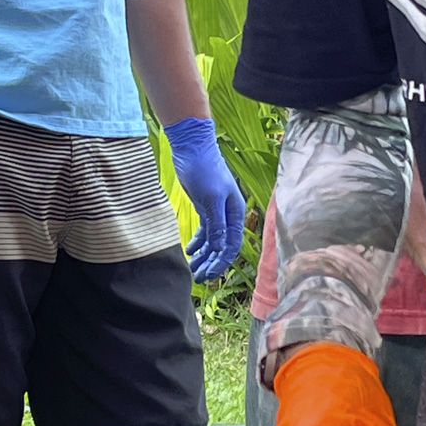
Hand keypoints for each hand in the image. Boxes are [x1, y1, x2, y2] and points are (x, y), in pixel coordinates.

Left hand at [164, 117, 244, 280]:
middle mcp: (228, 214)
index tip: (209, 275)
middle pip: (223, 245)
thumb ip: (217, 224)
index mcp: (235, 212)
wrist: (192, 147)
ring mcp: (216, 210)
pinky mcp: (204, 206)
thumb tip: (222, 248)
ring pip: (212, 240)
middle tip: (198, 278)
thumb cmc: (204, 169)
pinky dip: (198, 242)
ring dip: (204, 255)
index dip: (221, 262)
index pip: (231, 244)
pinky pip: (205, 230)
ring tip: (192, 268)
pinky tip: (190, 251)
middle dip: (212, 262)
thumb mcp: (210, 198)